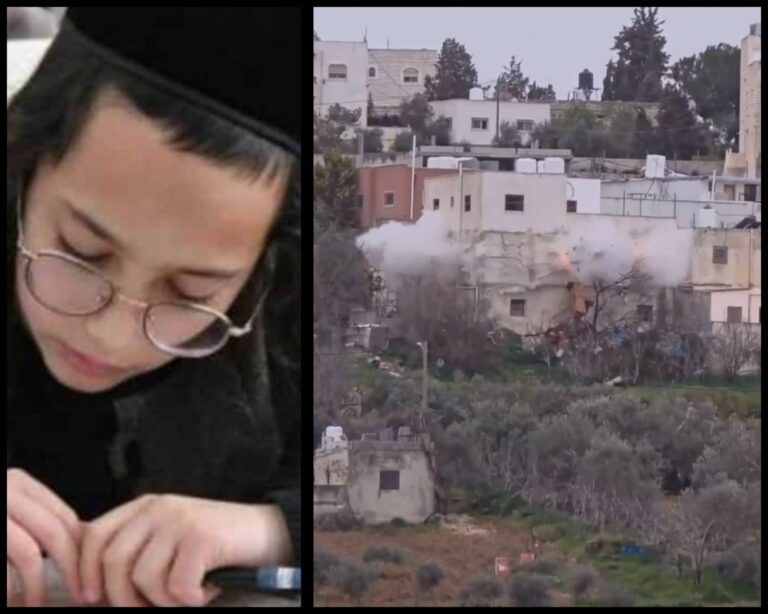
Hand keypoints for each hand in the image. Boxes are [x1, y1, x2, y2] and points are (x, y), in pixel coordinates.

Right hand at [6, 468, 83, 606]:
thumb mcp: (9, 512)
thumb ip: (34, 523)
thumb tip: (78, 553)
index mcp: (18, 483)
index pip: (66, 517)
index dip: (81, 549)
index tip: (89, 575)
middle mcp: (5, 488)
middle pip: (57, 531)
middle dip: (74, 568)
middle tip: (82, 595)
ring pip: (31, 551)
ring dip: (40, 585)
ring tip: (38, 604)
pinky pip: (9, 560)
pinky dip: (14, 588)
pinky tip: (16, 601)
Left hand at [80, 494, 291, 606]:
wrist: (267, 532)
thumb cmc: (216, 543)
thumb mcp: (169, 536)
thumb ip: (136, 546)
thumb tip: (91, 579)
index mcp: (146, 506)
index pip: (96, 535)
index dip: (85, 570)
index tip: (90, 597)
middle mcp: (160, 508)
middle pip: (114, 560)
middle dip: (122, 597)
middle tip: (145, 609)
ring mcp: (181, 520)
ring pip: (144, 579)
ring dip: (164, 601)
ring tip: (188, 594)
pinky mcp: (201, 538)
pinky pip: (177, 587)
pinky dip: (192, 599)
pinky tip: (208, 590)